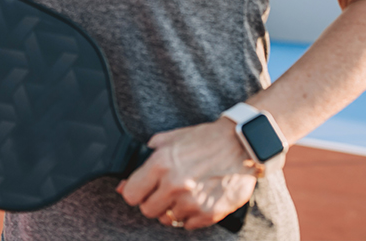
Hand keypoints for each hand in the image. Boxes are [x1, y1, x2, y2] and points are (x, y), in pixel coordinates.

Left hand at [116, 119, 256, 229]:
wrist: (240, 145)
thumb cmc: (205, 140)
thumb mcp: (171, 138)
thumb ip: (147, 156)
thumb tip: (125, 181)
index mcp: (161, 165)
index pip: (131, 195)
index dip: (133, 192)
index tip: (140, 190)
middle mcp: (174, 186)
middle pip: (147, 210)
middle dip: (152, 201)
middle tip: (162, 192)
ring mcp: (192, 202)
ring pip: (167, 219)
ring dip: (172, 208)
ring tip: (183, 193)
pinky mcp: (209, 214)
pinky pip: (187, 225)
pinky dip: (189, 216)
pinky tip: (195, 200)